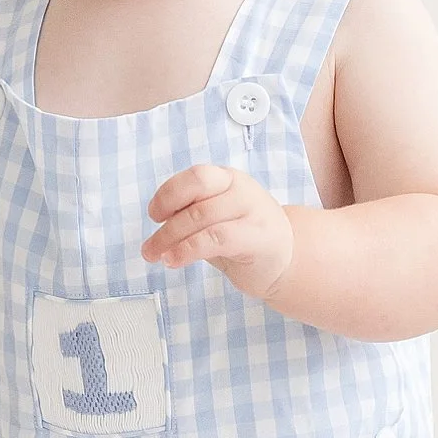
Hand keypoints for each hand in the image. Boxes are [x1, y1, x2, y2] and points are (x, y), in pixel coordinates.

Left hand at [140, 162, 295, 299]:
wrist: (287, 260)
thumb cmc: (244, 238)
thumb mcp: (214, 219)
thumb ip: (190, 212)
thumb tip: (158, 220)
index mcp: (228, 179)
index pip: (195, 176)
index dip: (169, 193)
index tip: (154, 215)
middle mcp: (241, 188)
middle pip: (196, 191)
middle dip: (167, 221)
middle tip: (150, 246)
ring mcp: (253, 210)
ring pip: (202, 216)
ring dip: (170, 238)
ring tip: (156, 256)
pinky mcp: (258, 236)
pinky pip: (215, 238)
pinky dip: (187, 250)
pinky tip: (174, 260)